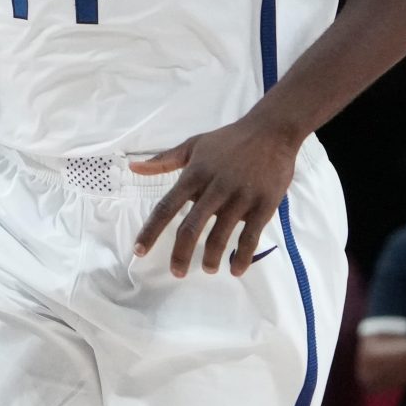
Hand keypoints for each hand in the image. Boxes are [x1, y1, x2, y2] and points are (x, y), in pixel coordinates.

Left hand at [130, 112, 302, 277]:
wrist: (272, 132)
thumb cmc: (228, 140)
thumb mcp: (193, 145)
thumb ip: (163, 161)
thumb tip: (133, 168)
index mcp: (194, 175)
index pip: (167, 207)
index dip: (151, 231)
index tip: (138, 251)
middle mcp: (215, 189)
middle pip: (191, 227)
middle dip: (180, 253)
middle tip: (176, 273)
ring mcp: (241, 198)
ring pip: (221, 235)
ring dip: (211, 257)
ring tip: (206, 269)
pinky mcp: (264, 204)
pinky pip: (251, 236)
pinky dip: (242, 256)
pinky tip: (235, 269)